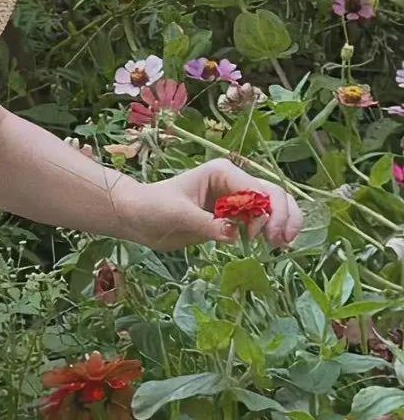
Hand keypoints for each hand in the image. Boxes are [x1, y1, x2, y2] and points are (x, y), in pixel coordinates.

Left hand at [117, 158, 303, 251]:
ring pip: (272, 207)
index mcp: (223, 173)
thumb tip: (234, 236)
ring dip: (283, 223)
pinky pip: (259, 222)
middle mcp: (233, 183)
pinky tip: (275, 246)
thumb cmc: (153, 206)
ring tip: (282, 246)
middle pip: (273, 195)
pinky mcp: (231, 218)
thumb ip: (206, 224)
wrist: (137, 217)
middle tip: (280, 243)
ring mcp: (234, 200)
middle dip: (282, 216)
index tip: (258, 236)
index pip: (257, 189)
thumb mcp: (178, 214)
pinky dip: (271, 232)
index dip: (266, 211)